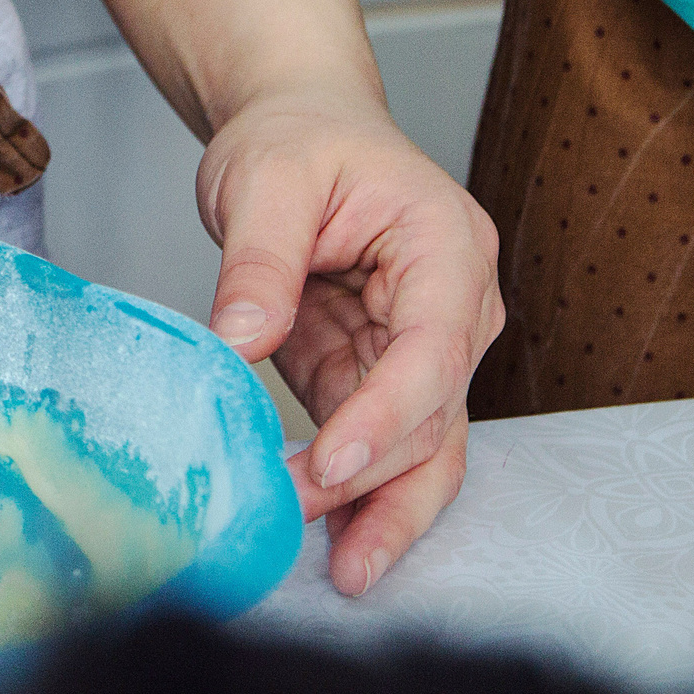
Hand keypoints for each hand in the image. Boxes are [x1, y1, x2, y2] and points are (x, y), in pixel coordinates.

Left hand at [195, 93, 502, 596]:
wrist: (300, 125)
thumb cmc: (299, 138)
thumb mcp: (266, 179)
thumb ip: (258, 261)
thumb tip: (238, 342)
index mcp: (445, 248)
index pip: (432, 348)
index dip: (387, 414)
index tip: (331, 462)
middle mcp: (454, 308)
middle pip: (437, 415)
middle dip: (382, 482)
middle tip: (319, 535)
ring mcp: (419, 347)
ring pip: (420, 447)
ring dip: (379, 506)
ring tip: (338, 568)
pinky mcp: (374, 372)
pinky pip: (375, 442)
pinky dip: (351, 488)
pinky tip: (319, 530)